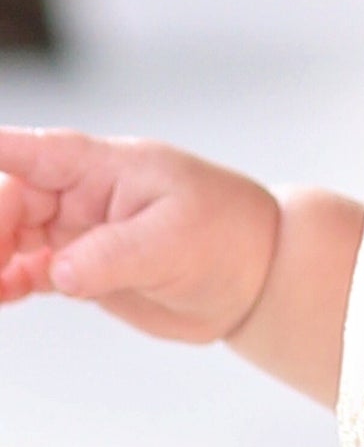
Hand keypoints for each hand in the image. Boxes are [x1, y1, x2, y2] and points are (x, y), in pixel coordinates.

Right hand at [0, 128, 278, 343]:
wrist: (255, 273)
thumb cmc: (226, 233)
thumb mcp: (173, 239)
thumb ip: (111, 254)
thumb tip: (55, 272)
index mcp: (109, 167)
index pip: (40, 151)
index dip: (1, 151)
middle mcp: (87, 193)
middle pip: (13, 196)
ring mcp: (81, 230)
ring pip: (13, 233)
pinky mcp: (82, 267)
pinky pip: (26, 269)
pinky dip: (5, 282)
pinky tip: (0, 296)